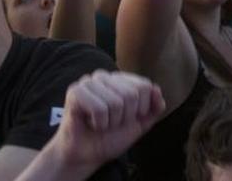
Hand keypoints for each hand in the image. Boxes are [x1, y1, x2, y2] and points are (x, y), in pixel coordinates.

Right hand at [46, 71, 164, 170]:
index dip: (141, 110)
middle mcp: (105, 76)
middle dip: (126, 118)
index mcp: (120, 80)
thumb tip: (156, 89)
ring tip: (101, 124)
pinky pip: (99, 108)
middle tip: (112, 123)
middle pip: (132, 94)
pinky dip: (99, 123)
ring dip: (111, 123)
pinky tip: (90, 123)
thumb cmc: (111, 137)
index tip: (127, 119)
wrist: (88, 156)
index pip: (145, 86)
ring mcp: (88, 82)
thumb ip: (153, 108)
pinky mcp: (75, 91)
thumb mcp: (140, 123)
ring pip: (116, 102)